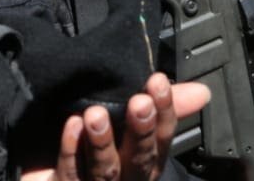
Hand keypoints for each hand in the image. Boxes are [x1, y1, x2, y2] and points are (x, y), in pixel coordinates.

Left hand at [22, 73, 211, 180]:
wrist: (51, 165)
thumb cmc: (99, 143)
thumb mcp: (133, 120)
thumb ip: (162, 105)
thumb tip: (202, 91)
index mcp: (146, 161)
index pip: (163, 139)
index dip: (164, 112)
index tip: (157, 82)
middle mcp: (127, 177)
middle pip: (139, 159)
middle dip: (141, 131)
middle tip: (138, 102)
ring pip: (105, 171)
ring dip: (102, 143)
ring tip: (95, 114)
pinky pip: (70, 173)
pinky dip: (71, 150)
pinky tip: (72, 126)